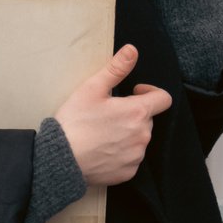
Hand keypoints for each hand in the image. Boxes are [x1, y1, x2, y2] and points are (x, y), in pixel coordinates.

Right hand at [53, 45, 172, 186]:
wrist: (60, 160)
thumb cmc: (74, 122)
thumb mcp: (92, 88)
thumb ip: (116, 68)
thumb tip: (132, 50)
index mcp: (138, 113)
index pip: (163, 99)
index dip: (150, 92)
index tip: (134, 92)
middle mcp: (143, 136)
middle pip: (148, 119)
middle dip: (134, 113)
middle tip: (109, 113)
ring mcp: (136, 155)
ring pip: (139, 138)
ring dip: (128, 133)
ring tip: (104, 132)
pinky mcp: (128, 172)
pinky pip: (132, 158)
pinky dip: (122, 152)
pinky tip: (103, 148)